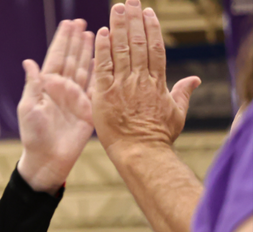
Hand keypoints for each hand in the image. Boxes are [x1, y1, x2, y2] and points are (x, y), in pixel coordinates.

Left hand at [17, 19, 94, 192]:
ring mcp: (75, 97)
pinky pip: (95, 86)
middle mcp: (62, 89)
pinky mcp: (87, 108)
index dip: (62, 40)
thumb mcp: (29, 109)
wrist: (48, 160)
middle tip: (82, 22)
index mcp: (47, 86)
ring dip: (88, 51)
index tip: (68, 22)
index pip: (56, 57)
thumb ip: (32, 85)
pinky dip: (99, 72)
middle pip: (72, 58)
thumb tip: (29, 62)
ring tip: (93, 33)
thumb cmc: (33, 136)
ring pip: (84, 68)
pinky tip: (103, 58)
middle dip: (76, 40)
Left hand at [91, 0, 199, 161]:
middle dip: (133, 20)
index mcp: (158, 81)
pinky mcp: (105, 95)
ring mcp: (123, 86)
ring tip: (116, 9)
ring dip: (118, 27)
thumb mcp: (177, 113)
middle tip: (129, 1)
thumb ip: (182, 93)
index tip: (147, 12)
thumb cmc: (159, 138)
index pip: (155, 48)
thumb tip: (195, 80)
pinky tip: (101, 33)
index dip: (151, 28)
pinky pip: (103, 67)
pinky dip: (102, 49)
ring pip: (121, 49)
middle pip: (138, 42)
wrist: (141, 153)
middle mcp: (141, 79)